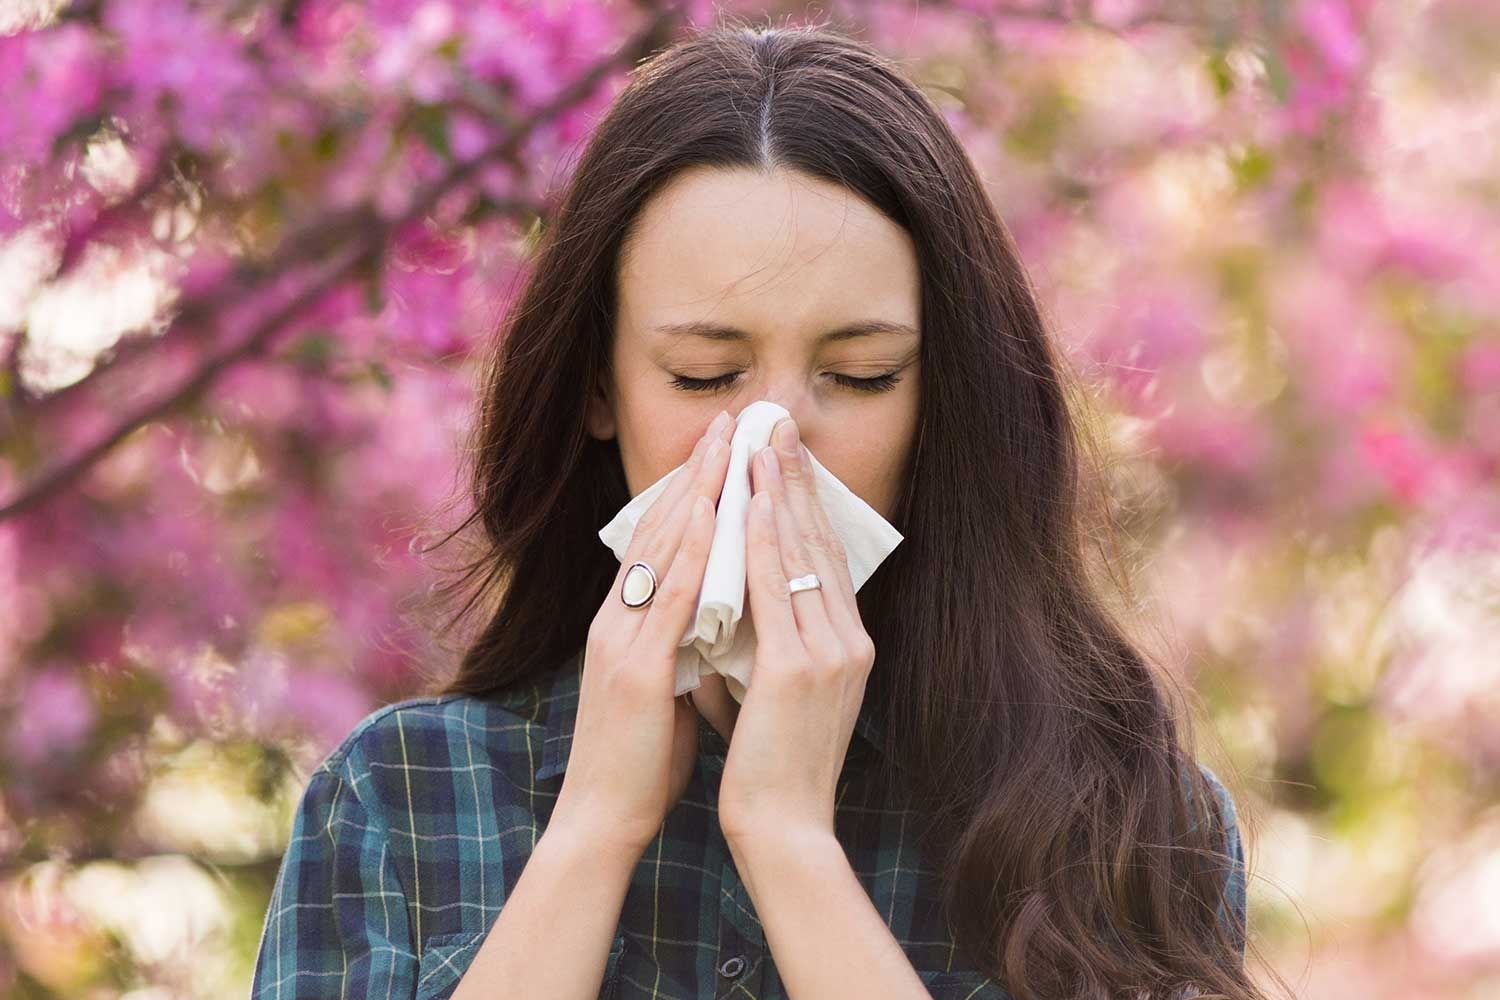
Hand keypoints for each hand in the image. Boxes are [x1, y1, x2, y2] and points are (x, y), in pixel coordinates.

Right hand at [550, 409, 736, 858]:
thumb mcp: (664, 686)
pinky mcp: (634, 669)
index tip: (721, 450)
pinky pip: (669, 599)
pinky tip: (714, 518)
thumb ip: (681, 645)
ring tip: (725, 446)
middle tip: (728, 422)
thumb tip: (715, 619)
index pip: (657, 541)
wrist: (603, 819)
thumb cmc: (640, 759)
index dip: (688, 491)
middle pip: (655, 528)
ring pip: (660, 550)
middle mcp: (614, 619)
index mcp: (622, 623)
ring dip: (696, 493)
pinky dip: (693, 552)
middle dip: (695, 473)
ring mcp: (620, 639)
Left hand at [716, 416, 876, 845]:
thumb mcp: (779, 691)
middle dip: (794, 478)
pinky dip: (762, 540)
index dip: (803, 502)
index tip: (783, 455)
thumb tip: (738, 602)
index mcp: (847, 645)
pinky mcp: (801, 669)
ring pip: (799, 554)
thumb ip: (769, 642)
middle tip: (776, 423)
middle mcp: (850, 640)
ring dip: (777, 492)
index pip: (823, 557)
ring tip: (761, 441)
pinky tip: (748, 502)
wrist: (783, 827)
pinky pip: (777, 589)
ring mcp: (831, 653)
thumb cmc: (772, 764)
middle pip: (818, 542)